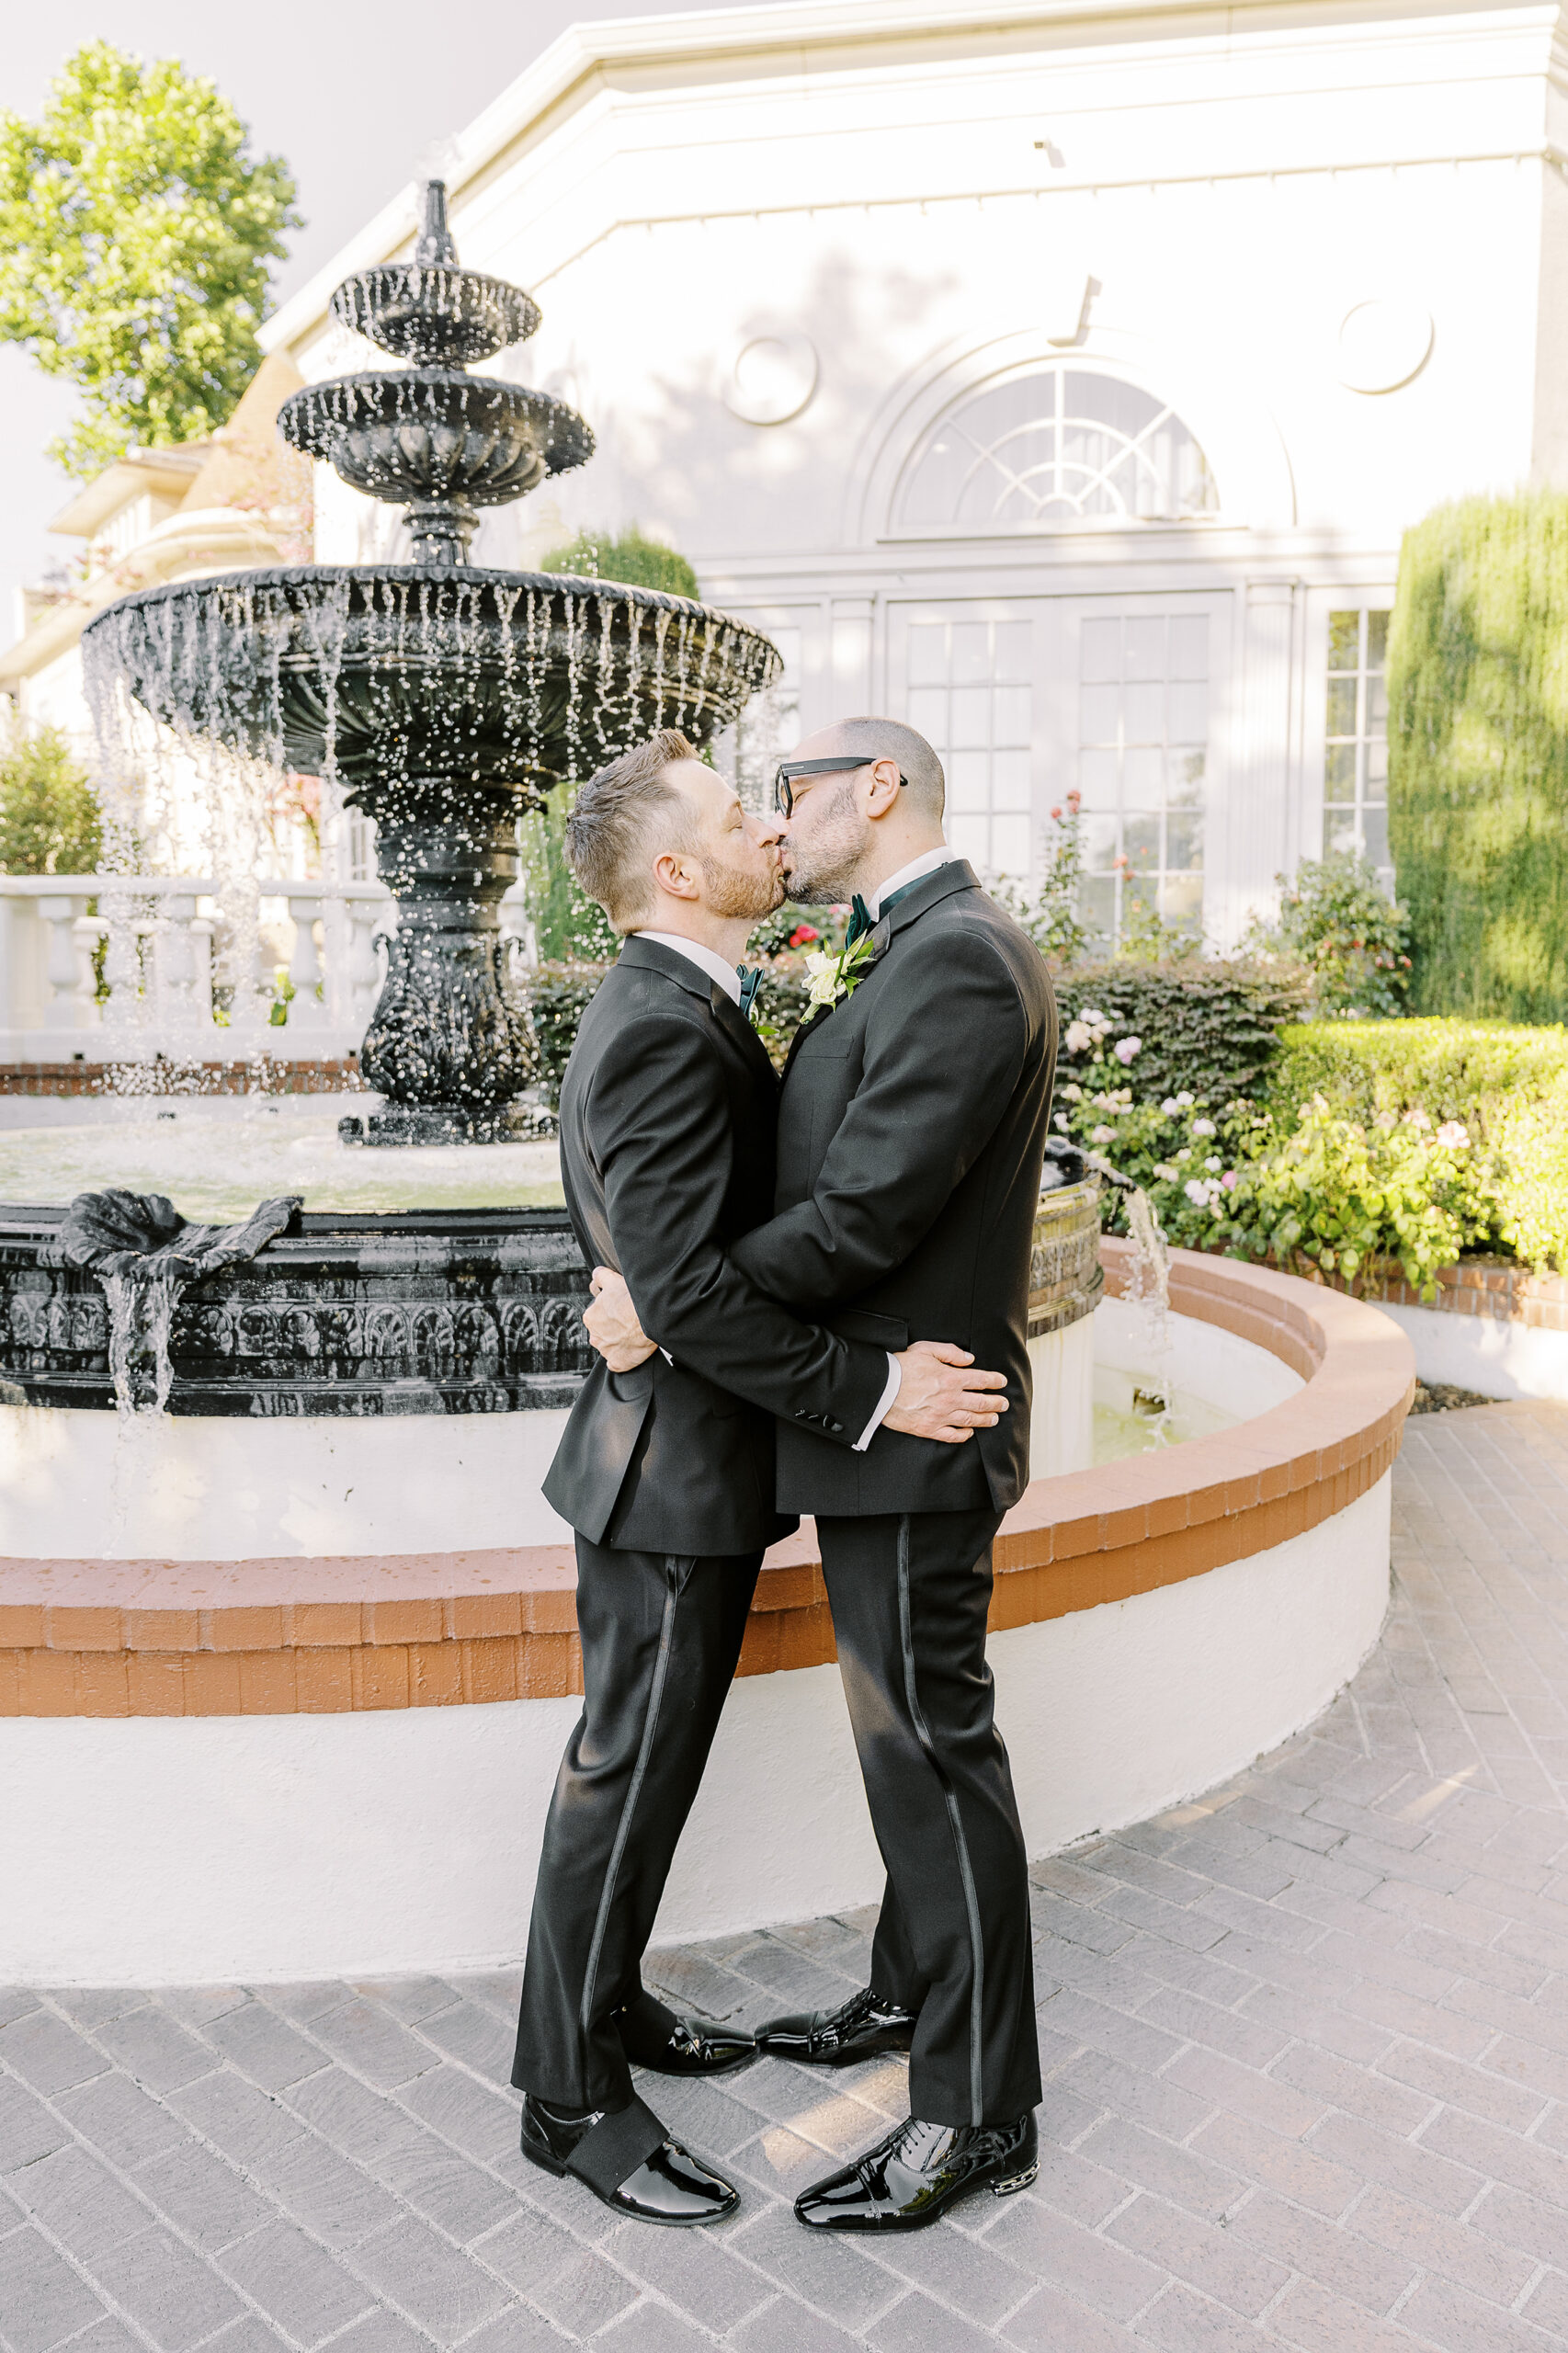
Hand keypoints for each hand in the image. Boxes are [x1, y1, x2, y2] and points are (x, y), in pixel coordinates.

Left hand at [584, 1266, 657, 1371]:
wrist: (651, 1318)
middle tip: (629, 1321)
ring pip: (610, 1346)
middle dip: (613, 1327)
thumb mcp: (613, 1280)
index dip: (610, 1311)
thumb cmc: (632, 1300)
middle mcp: (595, 1335)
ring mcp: (606, 1351)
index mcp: (590, 1317)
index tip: (621, 1309)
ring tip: (634, 1334)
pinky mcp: (618, 1362)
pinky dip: (622, 1359)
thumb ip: (600, 1276)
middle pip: (603, 1331)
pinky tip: (631, 1351)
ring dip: (619, 1342)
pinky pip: (617, 1363)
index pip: (597, 1315)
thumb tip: (596, 1274)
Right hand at [884, 1340, 1009, 1444]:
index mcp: (951, 1378)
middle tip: (1004, 1404)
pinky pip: (952, 1435)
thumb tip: (969, 1359)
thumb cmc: (901, 1367)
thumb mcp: (926, 1349)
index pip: (981, 1380)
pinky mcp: (929, 1429)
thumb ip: (950, 1352)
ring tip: (994, 1419)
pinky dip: (964, 1435)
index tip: (1001, 1382)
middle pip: (981, 1402)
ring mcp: (940, 1416)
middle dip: (996, 1403)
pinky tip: (970, 1432)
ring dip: (986, 1419)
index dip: (995, 1381)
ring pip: (971, 1420)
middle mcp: (950, 1399)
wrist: (880, 1389)